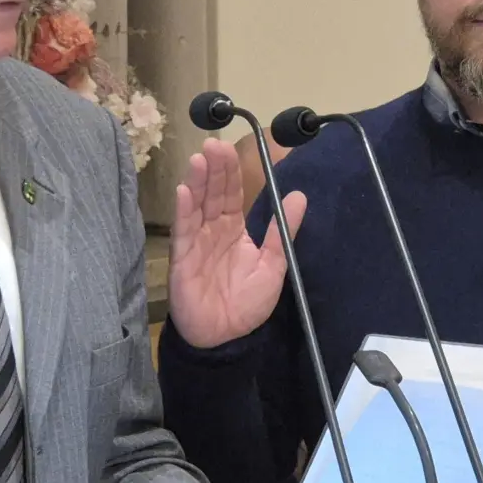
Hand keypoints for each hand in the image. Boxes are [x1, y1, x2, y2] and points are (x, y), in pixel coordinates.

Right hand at [170, 137, 306, 348]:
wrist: (225, 338)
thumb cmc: (246, 304)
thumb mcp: (274, 265)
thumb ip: (282, 231)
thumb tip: (299, 195)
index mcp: (234, 230)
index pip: (231, 194)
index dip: (230, 172)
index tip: (229, 147)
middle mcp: (213, 231)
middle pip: (212, 194)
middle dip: (213, 169)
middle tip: (213, 144)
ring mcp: (196, 242)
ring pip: (196, 206)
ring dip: (197, 182)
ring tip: (199, 159)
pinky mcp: (183, 258)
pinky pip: (184, 231)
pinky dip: (183, 211)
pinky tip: (184, 191)